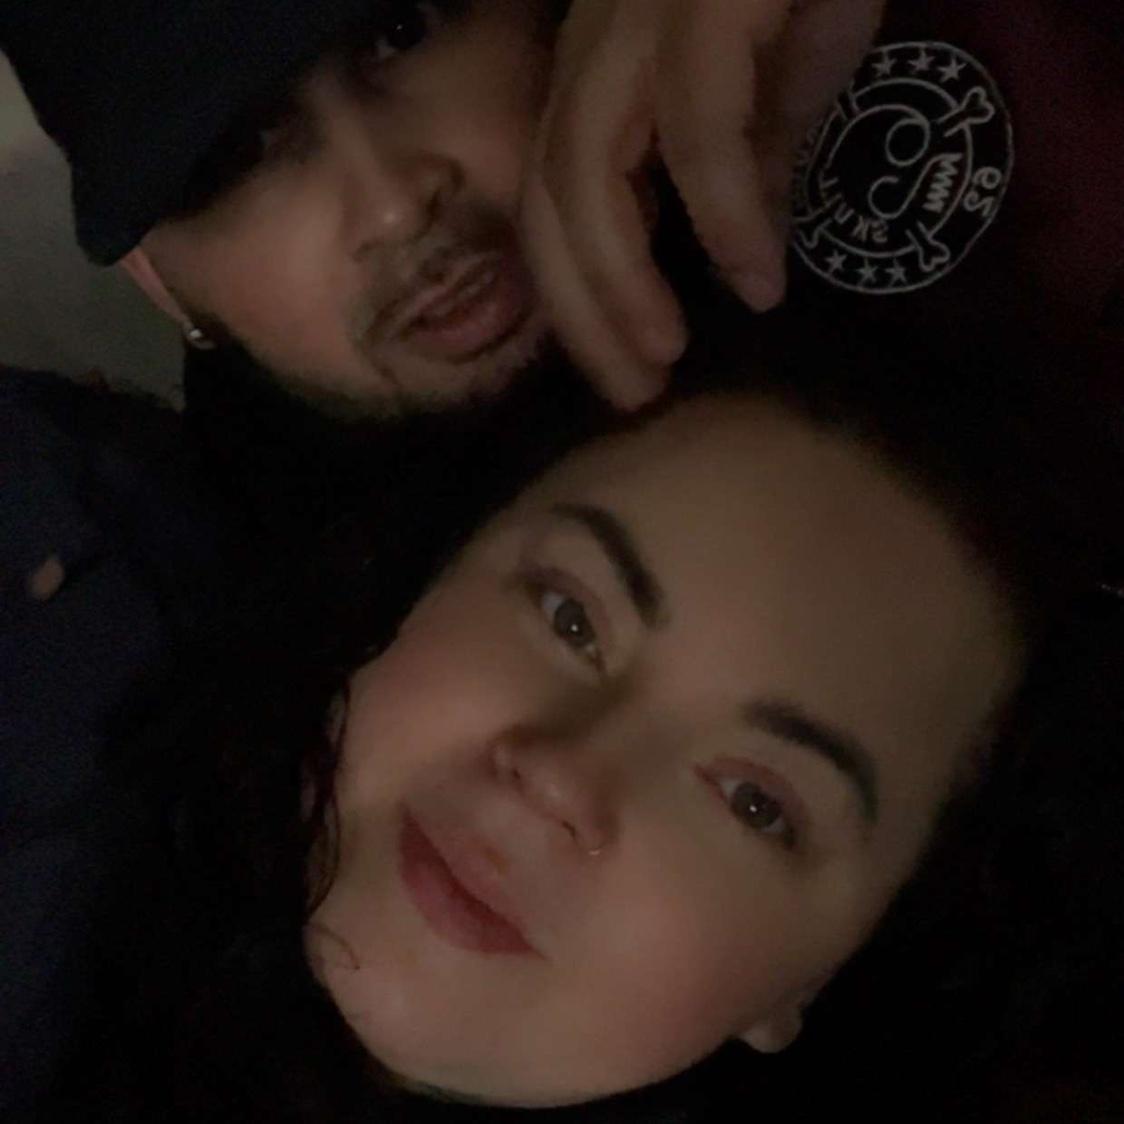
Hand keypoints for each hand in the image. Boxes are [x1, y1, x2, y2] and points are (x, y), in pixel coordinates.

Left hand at [522, 0, 884, 408]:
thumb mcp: (780, 75)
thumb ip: (753, 157)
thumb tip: (747, 246)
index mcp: (601, 68)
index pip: (553, 202)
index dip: (576, 297)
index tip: (625, 369)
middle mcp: (597, 45)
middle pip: (549, 200)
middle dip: (583, 313)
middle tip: (633, 393)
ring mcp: (638, 17)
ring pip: (586, 171)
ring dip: (621, 281)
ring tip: (665, 357)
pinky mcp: (703, 1)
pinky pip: (693, 127)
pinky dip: (721, 213)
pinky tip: (754, 277)